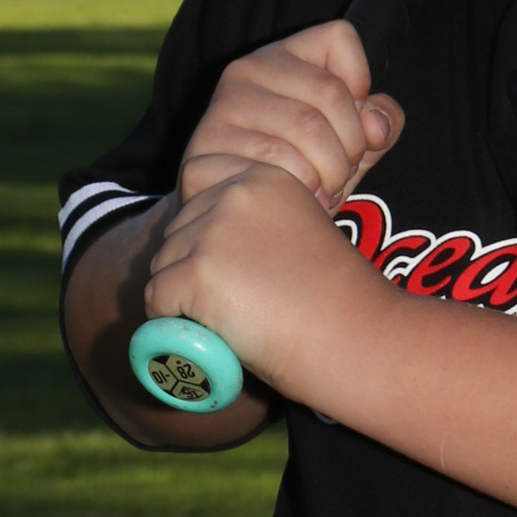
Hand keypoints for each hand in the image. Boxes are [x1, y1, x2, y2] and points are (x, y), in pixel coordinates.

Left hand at [143, 159, 383, 407]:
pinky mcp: (198, 273)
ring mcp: (214, 232)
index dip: (209, 231)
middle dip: (196, 267)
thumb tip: (200, 243)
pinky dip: (174, 323)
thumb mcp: (297, 235)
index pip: (198, 186)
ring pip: (163, 265)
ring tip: (239, 316)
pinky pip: (156, 300)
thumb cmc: (335, 301)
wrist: (359, 339)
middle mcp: (236, 193)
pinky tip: (218, 331)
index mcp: (265, 177)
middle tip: (246, 300)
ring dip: (186, 296)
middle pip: (177, 231)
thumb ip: (253, 224)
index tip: (242, 266)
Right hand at [180, 19, 402, 213]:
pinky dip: (299, 194)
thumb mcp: (348, 144)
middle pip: (331, 94)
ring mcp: (221, 110)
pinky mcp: (204, 153)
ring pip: (306, 134)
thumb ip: (377, 125)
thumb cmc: (301, 171)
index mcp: (282, 56)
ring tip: (322, 192)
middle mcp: (246, 71)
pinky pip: (275, 170)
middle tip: (341, 176)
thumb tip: (376, 126)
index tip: (351, 123)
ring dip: (329, 176)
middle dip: (350, 148)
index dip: (361, 84)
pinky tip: (293, 202)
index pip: (339, 37)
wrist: (239, 216)